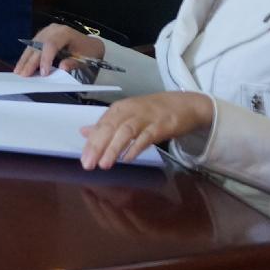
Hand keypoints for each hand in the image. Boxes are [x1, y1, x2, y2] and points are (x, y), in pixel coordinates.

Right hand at [13, 24, 104, 75]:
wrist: (90, 45)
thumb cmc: (87, 52)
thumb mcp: (84, 59)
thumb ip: (73, 63)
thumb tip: (62, 68)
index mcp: (65, 33)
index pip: (51, 45)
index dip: (45, 59)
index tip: (43, 74)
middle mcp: (53, 30)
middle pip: (38, 45)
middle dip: (30, 61)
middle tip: (23, 74)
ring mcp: (46, 31)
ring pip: (32, 45)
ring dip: (25, 59)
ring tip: (18, 71)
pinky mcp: (42, 35)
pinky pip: (32, 45)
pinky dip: (27, 56)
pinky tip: (22, 64)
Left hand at [80, 91, 212, 169]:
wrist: (186, 104)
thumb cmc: (153, 111)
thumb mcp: (127, 115)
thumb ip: (107, 125)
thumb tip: (83, 132)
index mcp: (119, 109)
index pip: (101, 125)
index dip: (91, 142)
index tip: (83, 159)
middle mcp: (129, 111)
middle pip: (110, 128)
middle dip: (97, 146)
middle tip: (88, 164)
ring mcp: (146, 117)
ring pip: (125, 132)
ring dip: (113, 148)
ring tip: (104, 164)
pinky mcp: (161, 126)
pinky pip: (146, 137)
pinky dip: (136, 147)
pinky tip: (127, 159)